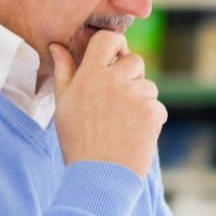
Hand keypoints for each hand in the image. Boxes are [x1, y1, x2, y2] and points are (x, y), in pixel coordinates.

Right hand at [50, 31, 166, 178]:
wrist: (99, 177)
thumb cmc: (77, 141)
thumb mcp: (64, 105)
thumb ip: (64, 71)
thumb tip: (58, 46)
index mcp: (89, 76)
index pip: (108, 39)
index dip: (115, 44)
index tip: (115, 55)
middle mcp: (114, 81)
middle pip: (135, 61)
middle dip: (130, 76)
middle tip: (118, 100)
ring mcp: (135, 96)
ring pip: (148, 86)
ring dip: (141, 100)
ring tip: (122, 123)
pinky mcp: (153, 113)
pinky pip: (158, 107)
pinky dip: (151, 119)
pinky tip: (133, 134)